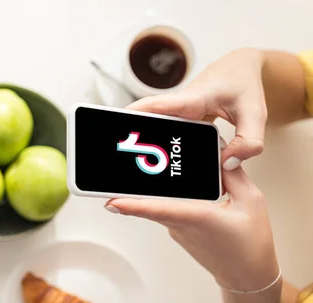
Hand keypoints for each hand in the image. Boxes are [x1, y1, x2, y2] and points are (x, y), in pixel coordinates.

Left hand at [104, 167, 278, 291]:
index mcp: (196, 217)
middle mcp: (180, 225)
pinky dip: (170, 198)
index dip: (133, 206)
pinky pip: (168, 210)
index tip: (111, 202)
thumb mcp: (252, 201)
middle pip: (153, 202)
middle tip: (124, 165)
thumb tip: (219, 155)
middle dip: (136, 187)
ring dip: (156, 190)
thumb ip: (234, 175)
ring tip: (159, 167)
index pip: (159, 209)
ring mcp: (176, 231)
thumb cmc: (251, 243)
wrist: (247, 275)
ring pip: (160, 204)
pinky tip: (181, 186)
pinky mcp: (177, 233)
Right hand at [127, 48, 266, 170]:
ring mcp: (175, 113)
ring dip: (139, 140)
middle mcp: (179, 105)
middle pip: (146, 118)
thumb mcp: (256, 115)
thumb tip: (226, 164)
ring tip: (125, 162)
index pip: (160, 104)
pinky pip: (162, 131)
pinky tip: (149, 163)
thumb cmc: (245, 87)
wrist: (239, 69)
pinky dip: (153, 143)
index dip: (138, 113)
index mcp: (194, 98)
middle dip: (129, 133)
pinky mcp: (177, 119)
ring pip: (152, 126)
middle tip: (114, 153)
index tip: (118, 121)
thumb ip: (248, 142)